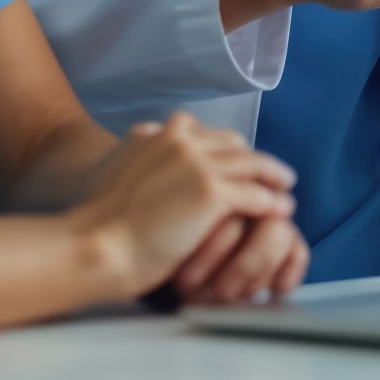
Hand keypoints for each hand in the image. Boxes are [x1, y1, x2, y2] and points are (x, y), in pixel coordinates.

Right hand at [66, 113, 295, 300]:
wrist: (94, 245)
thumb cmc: (100, 220)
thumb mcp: (118, 166)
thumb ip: (141, 150)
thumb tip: (149, 134)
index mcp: (160, 134)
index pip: (207, 133)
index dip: (226, 149)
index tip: (237, 161)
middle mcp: (183, 139)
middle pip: (235, 145)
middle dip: (254, 159)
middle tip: (270, 173)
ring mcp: (200, 165)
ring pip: (251, 166)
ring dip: (272, 176)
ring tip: (285, 187)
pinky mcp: (212, 194)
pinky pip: (255, 195)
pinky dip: (271, 202)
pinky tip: (281, 210)